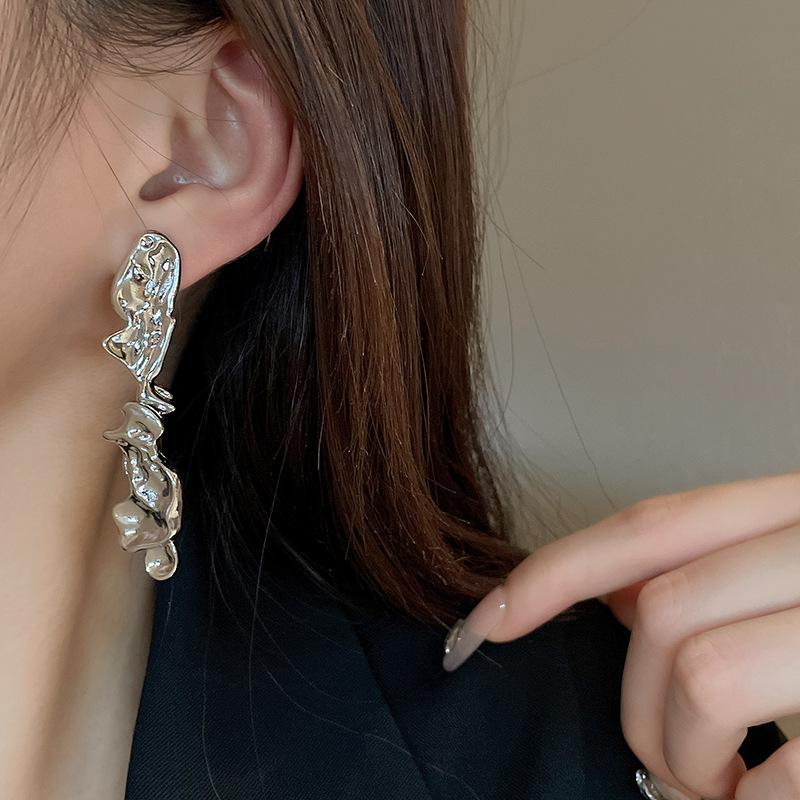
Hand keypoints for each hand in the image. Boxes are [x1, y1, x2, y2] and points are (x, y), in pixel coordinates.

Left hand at [442, 471, 799, 798]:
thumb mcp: (789, 574)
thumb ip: (711, 573)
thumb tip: (618, 604)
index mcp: (788, 510)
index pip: (647, 525)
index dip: (551, 574)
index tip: (484, 624)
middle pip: (659, 611)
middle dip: (637, 708)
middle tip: (665, 762)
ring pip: (702, 676)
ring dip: (685, 756)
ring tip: (713, 782)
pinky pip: (781, 768)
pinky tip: (757, 799)